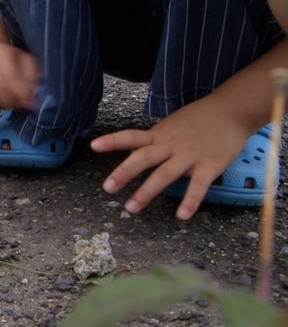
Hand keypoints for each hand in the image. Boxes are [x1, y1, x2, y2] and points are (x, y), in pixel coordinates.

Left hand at [90, 99, 253, 219]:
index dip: (113, 140)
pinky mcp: (210, 164)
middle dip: (124, 172)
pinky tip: (182, 215)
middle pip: (144, 157)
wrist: (231, 110)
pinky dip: (191, 200)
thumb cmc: (197, 121)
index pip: (132, 136)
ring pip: (165, 174)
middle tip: (108, 188)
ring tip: (131, 208)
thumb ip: (151, 141)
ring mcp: (190, 155)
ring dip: (147, 192)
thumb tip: (129, 150)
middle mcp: (170, 145)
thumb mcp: (169, 127)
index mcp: (159, 135)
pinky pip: (199, 184)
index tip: (94, 146)